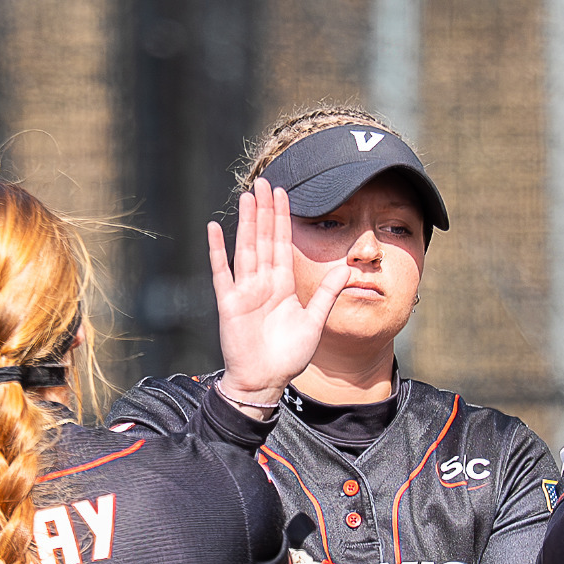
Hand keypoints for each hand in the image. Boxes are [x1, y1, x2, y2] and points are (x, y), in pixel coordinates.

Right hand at [210, 179, 353, 410]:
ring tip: (247, 196)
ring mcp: (245, 290)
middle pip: (264, 238)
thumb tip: (348, 268)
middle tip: (265, 182)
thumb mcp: (315, 321)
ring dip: (246, 222)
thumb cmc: (289, 355)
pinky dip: (217, 250)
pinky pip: (222, 271)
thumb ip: (327, 294)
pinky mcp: (229, 302)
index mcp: (283, 284)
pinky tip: (215, 228)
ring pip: (246, 247)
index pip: (283, 243)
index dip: (283, 218)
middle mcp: (263, 282)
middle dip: (265, 210)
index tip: (284, 193)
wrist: (265, 380)